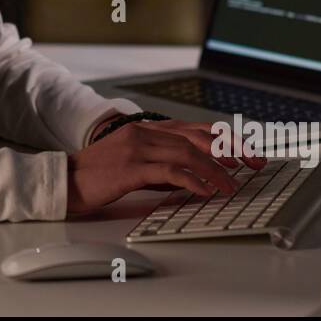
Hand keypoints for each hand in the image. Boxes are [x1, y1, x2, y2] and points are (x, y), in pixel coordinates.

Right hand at [65, 118, 266, 217]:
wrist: (66, 179)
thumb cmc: (100, 175)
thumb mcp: (137, 165)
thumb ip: (165, 165)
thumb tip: (196, 176)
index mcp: (148, 129)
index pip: (197, 128)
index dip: (226, 139)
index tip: (248, 154)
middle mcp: (146, 132)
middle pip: (199, 136)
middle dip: (231, 150)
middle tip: (254, 165)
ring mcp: (138, 147)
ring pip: (188, 153)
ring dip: (216, 170)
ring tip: (232, 185)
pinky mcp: (130, 166)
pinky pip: (169, 171)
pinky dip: (192, 180)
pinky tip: (206, 191)